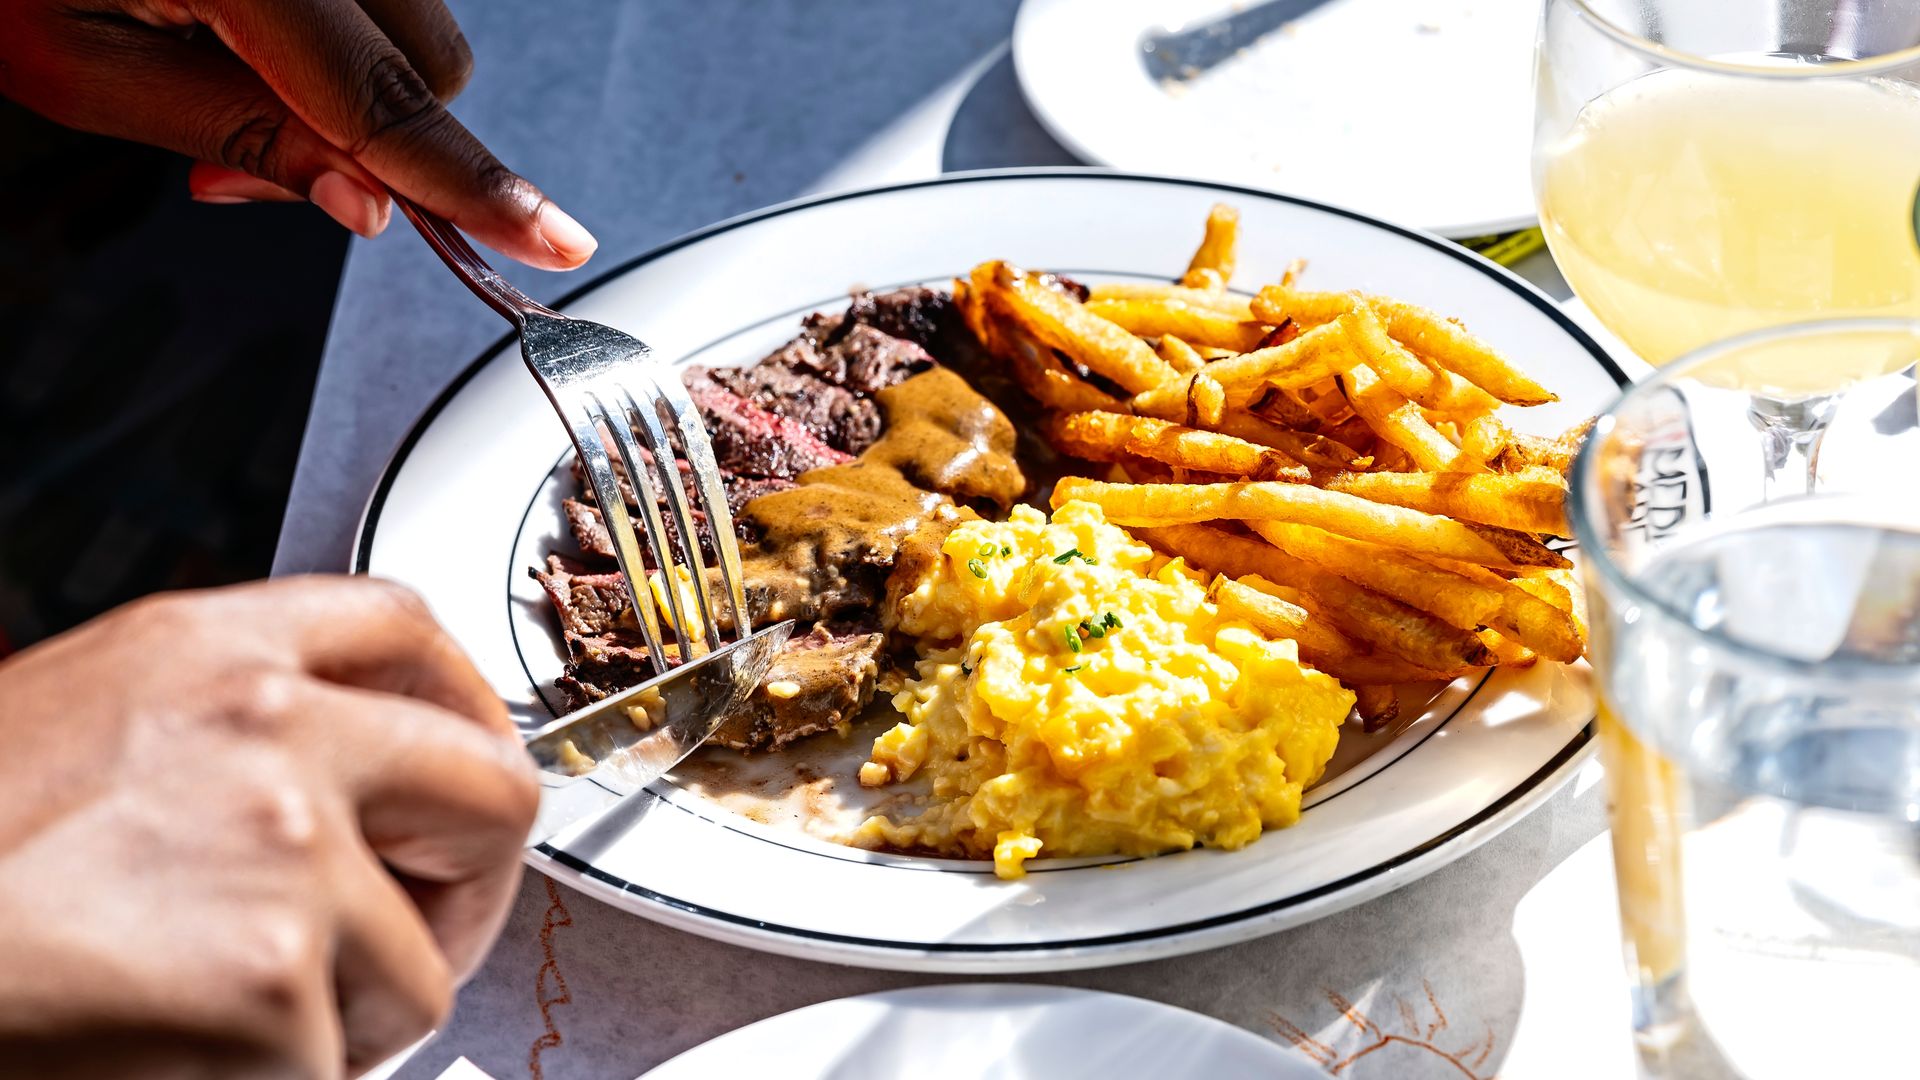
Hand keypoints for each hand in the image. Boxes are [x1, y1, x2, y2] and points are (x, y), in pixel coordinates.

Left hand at [0, 0, 595, 267]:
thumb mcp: (76, 62)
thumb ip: (235, 131)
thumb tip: (366, 204)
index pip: (385, 102)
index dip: (472, 187)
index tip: (554, 240)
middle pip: (430, 66)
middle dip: (374, 140)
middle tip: (242, 168)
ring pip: (416, 33)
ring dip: (355, 86)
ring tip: (223, 78)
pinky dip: (338, 36)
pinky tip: (248, 35)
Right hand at [0, 577, 538, 1078]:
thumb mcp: (80, 729)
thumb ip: (220, 731)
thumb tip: (335, 782)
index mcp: (206, 651)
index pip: (405, 630)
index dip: (460, 707)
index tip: (466, 759)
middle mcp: (264, 730)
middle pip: (487, 785)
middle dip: (471, 877)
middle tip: (423, 931)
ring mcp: (281, 854)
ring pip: (422, 962)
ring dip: (356, 1015)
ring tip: (235, 1026)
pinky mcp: (270, 985)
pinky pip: (349, 1065)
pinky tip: (188, 1066)